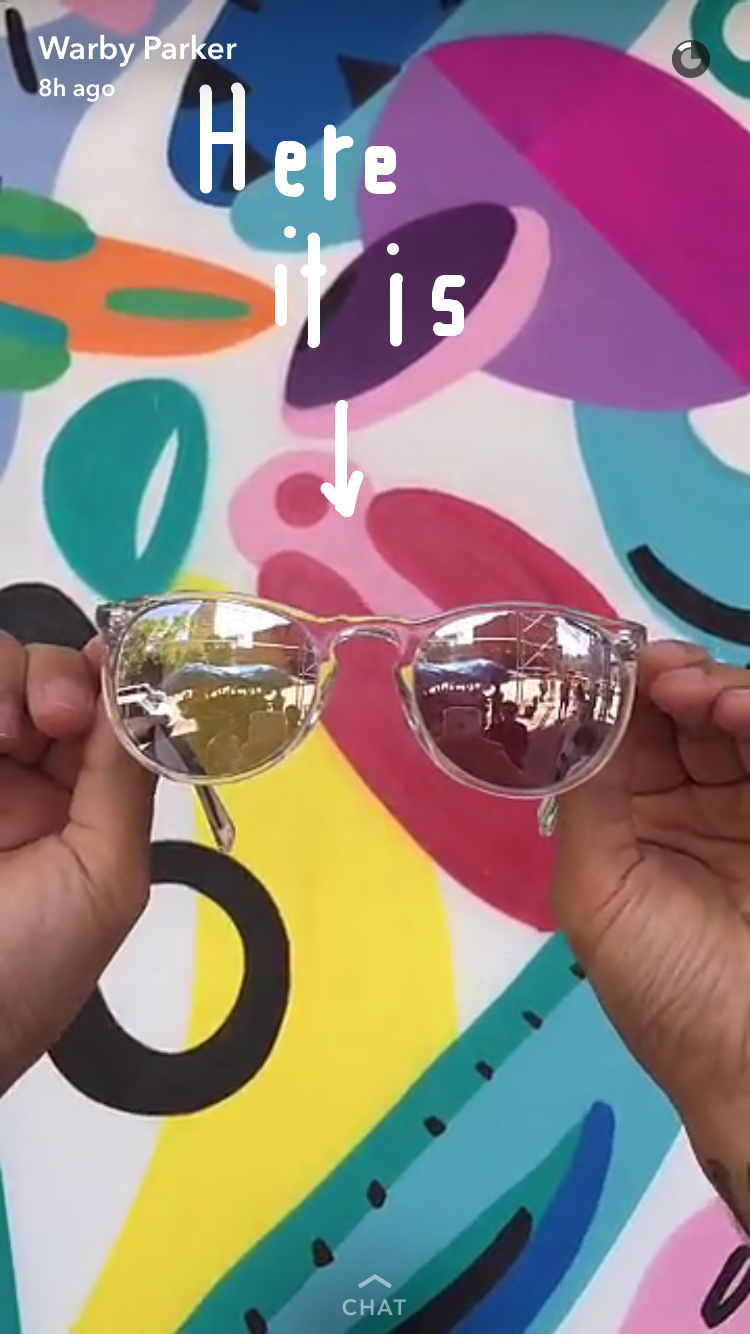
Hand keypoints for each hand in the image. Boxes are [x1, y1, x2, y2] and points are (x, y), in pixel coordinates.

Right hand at [0, 632, 155, 1091]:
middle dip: (57, 677)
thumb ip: (125, 781)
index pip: (99, 714)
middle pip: (40, 680)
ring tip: (10, 734)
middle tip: (58, 716)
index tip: (121, 659)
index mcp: (75, 807)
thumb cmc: (29, 967)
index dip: (113, 678)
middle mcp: (17, 779)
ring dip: (8, 680)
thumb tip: (150, 695)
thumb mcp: (104, 877)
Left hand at [553, 641, 749, 1227]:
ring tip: (708, 699)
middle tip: (670, 677)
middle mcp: (693, 805)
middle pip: (686, 711)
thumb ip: (587, 796)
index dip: (621, 689)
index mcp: (633, 823)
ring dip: (722, 691)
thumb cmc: (666, 988)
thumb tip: (575, 707)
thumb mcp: (598, 892)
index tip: (617, 661)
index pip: (628, 732)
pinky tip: (738, 712)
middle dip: (674, 680)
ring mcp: (748, 809)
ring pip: (738, 718)